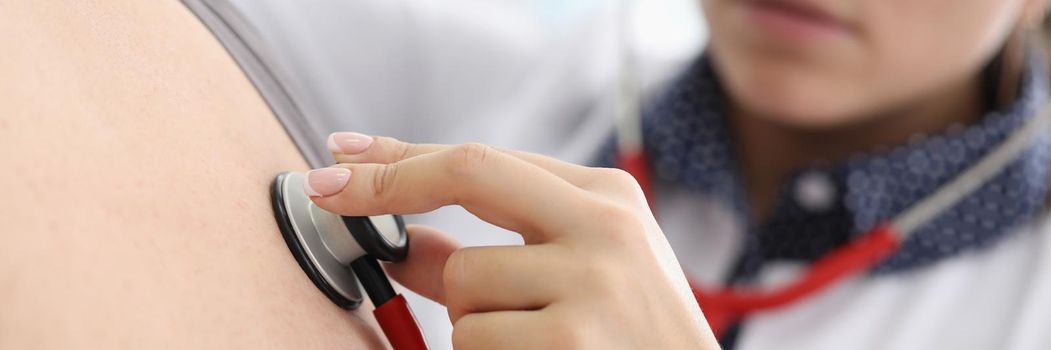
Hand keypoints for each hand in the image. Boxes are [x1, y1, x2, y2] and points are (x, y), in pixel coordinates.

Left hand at [307, 132, 718, 348]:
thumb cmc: (629, 333)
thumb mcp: (575, 274)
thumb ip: (492, 253)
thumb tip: (403, 246)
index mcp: (606, 197)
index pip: (484, 158)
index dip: (403, 155)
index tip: (342, 154)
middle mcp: (604, 225)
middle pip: (467, 171)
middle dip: (387, 182)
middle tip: (329, 194)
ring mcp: (591, 283)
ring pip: (461, 281)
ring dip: (468, 318)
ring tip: (531, 338)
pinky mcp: (571, 342)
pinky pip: (472, 340)